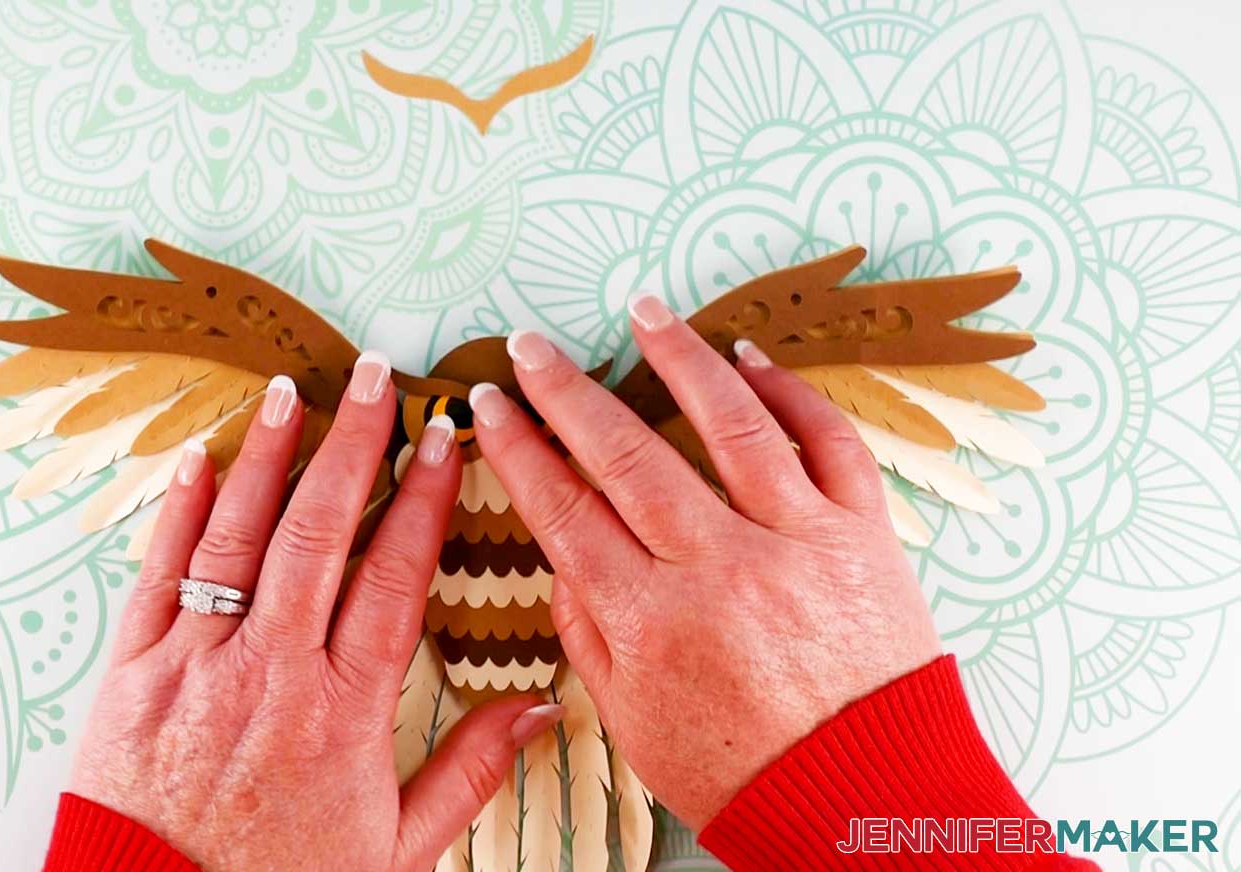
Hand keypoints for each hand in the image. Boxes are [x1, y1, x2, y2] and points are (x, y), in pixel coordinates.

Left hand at [67, 352, 563, 870]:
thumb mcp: (398, 850)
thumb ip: (471, 772)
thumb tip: (541, 711)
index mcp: (346, 709)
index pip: (395, 576)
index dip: (423, 499)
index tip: (443, 440)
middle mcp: (274, 671)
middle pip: (320, 533)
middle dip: (353, 444)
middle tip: (374, 377)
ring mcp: (199, 665)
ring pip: (238, 538)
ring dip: (267, 457)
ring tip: (291, 391)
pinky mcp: (135, 674)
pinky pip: (159, 578)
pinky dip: (177, 515)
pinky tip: (199, 462)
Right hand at [466, 296, 941, 828]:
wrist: (867, 804)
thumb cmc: (744, 772)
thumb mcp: (634, 722)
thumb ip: (588, 632)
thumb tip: (563, 553)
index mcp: (652, 621)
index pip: (564, 511)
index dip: (518, 450)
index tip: (489, 408)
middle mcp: (720, 568)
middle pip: (626, 454)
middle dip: (566, 392)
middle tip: (530, 349)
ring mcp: (798, 541)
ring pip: (730, 422)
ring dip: (677, 357)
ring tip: (641, 311)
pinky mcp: (862, 534)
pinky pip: (828, 441)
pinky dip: (790, 390)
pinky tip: (749, 357)